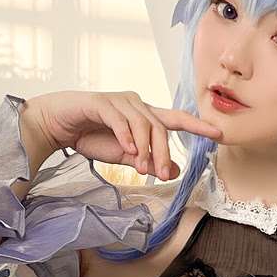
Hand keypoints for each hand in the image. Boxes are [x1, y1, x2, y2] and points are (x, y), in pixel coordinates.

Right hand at [27, 91, 224, 179]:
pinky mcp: (101, 102)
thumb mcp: (124, 156)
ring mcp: (119, 101)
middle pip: (161, 127)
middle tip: (161, 175)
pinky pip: (120, 119)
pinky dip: (126, 135)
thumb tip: (174, 171)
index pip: (176, 120)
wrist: (57, 125)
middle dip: (163, 152)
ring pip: (143, 124)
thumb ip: (146, 161)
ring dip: (145, 149)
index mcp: (145, 116)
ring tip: (141, 168)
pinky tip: (128, 150)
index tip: (219, 135)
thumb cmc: (91, 136)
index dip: (198, 126)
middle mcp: (136, 104)